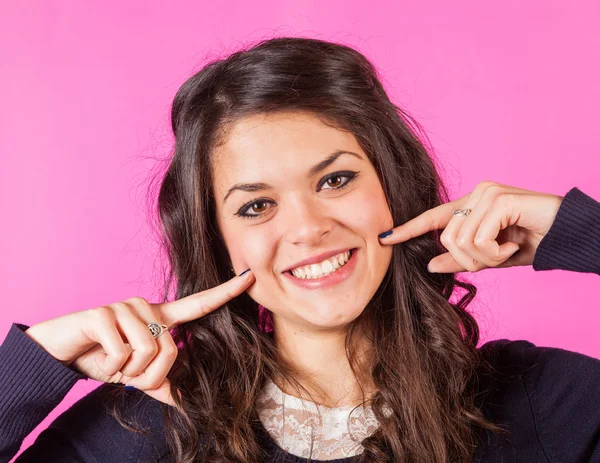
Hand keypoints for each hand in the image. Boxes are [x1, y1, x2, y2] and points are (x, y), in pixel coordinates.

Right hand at [24, 269, 254, 406]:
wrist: (60, 352)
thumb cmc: (102, 357)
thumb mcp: (135, 373)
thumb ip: (160, 383)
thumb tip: (185, 402)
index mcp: (159, 317)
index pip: (198, 304)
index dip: (224, 293)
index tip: (249, 277)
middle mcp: (146, 306)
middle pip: (169, 349)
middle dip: (148, 375)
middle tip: (125, 372)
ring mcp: (124, 307)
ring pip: (146, 352)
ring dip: (127, 371)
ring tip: (110, 361)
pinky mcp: (103, 314)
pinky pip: (122, 353)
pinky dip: (111, 366)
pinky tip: (97, 355)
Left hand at [378, 181, 563, 272]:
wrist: (567, 236)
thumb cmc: (531, 243)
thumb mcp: (490, 258)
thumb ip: (461, 259)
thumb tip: (430, 265)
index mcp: (469, 205)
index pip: (432, 218)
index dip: (408, 229)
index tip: (385, 238)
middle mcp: (474, 194)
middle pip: (446, 238)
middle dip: (469, 260)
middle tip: (495, 259)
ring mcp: (486, 193)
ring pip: (460, 241)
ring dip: (485, 258)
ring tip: (506, 251)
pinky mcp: (499, 199)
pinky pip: (479, 239)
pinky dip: (495, 253)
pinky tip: (513, 246)